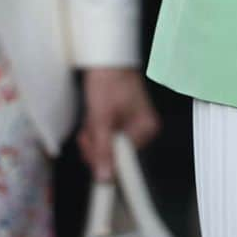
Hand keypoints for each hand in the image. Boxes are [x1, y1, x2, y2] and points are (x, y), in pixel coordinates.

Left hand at [78, 67, 159, 182]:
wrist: (106, 59)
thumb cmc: (109, 79)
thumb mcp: (101, 117)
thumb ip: (103, 148)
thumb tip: (105, 177)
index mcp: (146, 128)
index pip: (126, 160)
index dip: (106, 160)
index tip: (94, 162)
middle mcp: (143, 129)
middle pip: (115, 154)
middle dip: (97, 145)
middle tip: (90, 130)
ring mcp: (133, 126)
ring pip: (108, 147)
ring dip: (94, 137)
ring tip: (92, 119)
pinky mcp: (122, 122)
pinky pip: (107, 138)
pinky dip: (96, 132)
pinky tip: (93, 120)